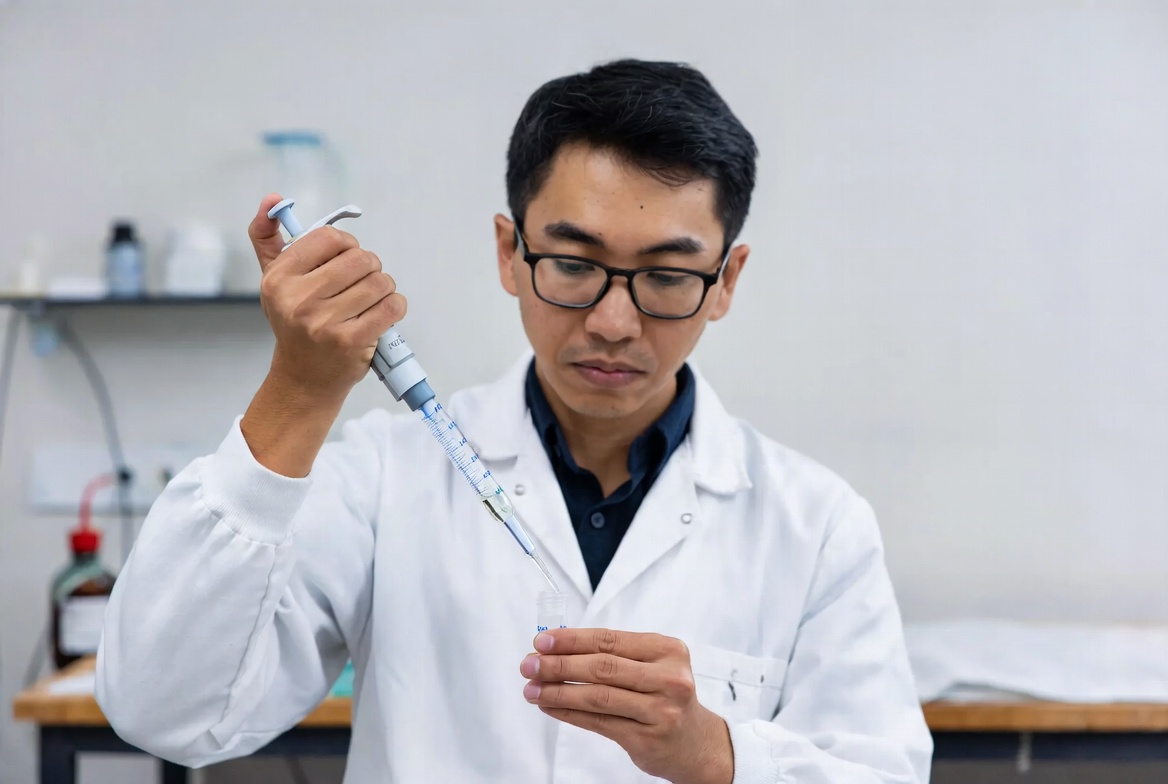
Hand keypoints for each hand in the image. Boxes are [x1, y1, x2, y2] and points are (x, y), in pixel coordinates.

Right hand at [249, 193, 405, 403]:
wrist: (304, 378)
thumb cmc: (295, 323)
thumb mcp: (274, 281)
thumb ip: (268, 238)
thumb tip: (272, 199)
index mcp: (279, 279)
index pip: (329, 238)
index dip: (346, 244)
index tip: (346, 258)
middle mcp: (298, 300)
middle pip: (360, 258)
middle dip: (370, 267)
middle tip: (363, 282)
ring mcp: (324, 323)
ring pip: (380, 282)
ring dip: (384, 288)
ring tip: (372, 299)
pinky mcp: (351, 342)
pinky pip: (392, 306)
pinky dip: (396, 305)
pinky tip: (384, 312)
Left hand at [519, 628, 732, 783]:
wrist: (696, 743)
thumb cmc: (666, 695)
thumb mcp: (653, 665)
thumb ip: (613, 654)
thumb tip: (556, 648)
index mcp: (667, 650)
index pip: (610, 640)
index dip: (573, 639)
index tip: (543, 641)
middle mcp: (669, 678)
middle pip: (602, 667)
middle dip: (559, 665)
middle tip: (529, 664)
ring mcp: (660, 711)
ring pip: (597, 697)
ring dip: (558, 692)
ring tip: (532, 688)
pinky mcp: (647, 739)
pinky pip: (598, 723)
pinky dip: (568, 713)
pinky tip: (549, 706)